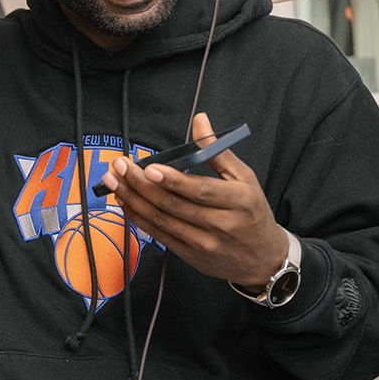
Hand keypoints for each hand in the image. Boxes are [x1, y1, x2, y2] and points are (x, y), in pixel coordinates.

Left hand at [100, 113, 286, 284]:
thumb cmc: (252, 212)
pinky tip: (125, 202)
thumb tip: (200, 121)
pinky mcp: (190, 255)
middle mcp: (220, 224)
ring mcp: (203, 243)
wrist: (263, 258)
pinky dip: (139, 218)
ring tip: (115, 181)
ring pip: (161, 220)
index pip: (199, 190)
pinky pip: (159, 235)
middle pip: (173, 204)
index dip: (173, 180)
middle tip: (121, 167)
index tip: (150, 168)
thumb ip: (217, 150)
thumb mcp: (245, 178)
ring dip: (133, 200)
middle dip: (141, 185)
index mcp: (238, 201)